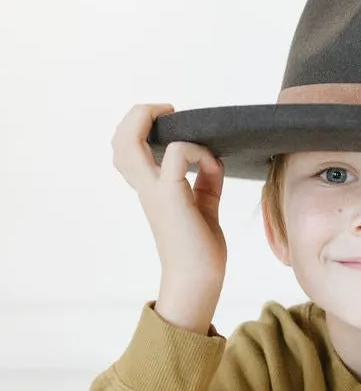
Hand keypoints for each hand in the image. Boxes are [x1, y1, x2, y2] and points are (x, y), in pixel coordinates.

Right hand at [111, 103, 226, 330]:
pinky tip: (210, 164)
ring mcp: (155, 191)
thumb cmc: (201, 248)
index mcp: (151, 189)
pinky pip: (178, 154)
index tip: (171, 121)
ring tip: (176, 121)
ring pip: (128, 143)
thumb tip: (212, 158)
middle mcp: (147, 188)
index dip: (141, 127)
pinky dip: (196, 150)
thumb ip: (206, 181)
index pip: (127, 150)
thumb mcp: (206, 206)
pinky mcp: (172, 196)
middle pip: (118, 141)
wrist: (200, 279)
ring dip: (150, 121)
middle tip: (166, 110)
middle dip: (137, 115)